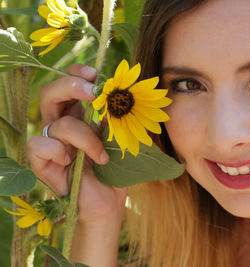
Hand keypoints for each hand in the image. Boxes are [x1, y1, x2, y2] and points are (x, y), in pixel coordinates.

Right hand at [28, 64, 126, 224]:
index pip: (68, 84)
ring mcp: (51, 144)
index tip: (96, 73)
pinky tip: (71, 161)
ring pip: (57, 122)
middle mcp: (61, 125)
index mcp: (79, 115)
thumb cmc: (114, 169)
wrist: (108, 201)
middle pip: (51, 93)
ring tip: (101, 155)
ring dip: (84, 136)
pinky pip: (38, 144)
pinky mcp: (42, 163)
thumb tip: (119, 93)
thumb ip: (116, 116)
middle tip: (93, 92)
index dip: (77, 73)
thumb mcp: (120, 138)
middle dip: (71, 86)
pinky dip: (57, 150)